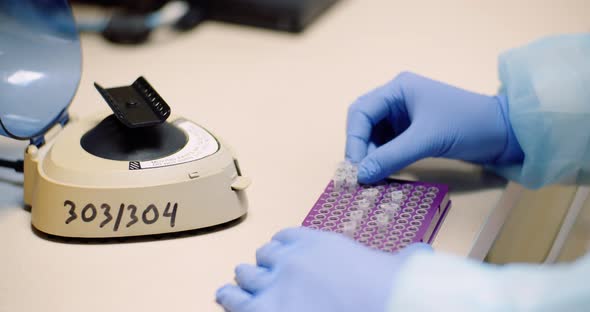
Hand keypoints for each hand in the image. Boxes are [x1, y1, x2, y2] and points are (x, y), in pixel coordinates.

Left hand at [216, 227, 431, 311]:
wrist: (379, 307)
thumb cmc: (390, 292)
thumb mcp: (398, 268)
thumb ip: (402, 258)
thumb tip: (423, 256)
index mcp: (318, 243)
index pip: (287, 237)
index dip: (283, 247)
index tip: (282, 255)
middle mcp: (291, 257)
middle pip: (264, 255)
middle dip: (264, 265)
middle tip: (264, 274)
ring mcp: (274, 283)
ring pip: (245, 274)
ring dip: (242, 280)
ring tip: (236, 284)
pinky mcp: (263, 310)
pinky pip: (234, 301)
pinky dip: (228, 299)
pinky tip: (224, 298)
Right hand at [346, 72, 522, 182]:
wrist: (504, 133)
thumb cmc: (467, 125)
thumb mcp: (426, 140)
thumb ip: (391, 157)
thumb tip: (360, 176)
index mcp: (398, 89)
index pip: (361, 112)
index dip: (354, 140)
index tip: (355, 167)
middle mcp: (397, 99)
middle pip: (363, 122)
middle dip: (359, 147)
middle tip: (359, 173)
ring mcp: (404, 115)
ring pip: (373, 135)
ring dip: (369, 155)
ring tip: (371, 176)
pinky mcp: (412, 131)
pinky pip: (387, 144)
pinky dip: (382, 158)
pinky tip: (383, 172)